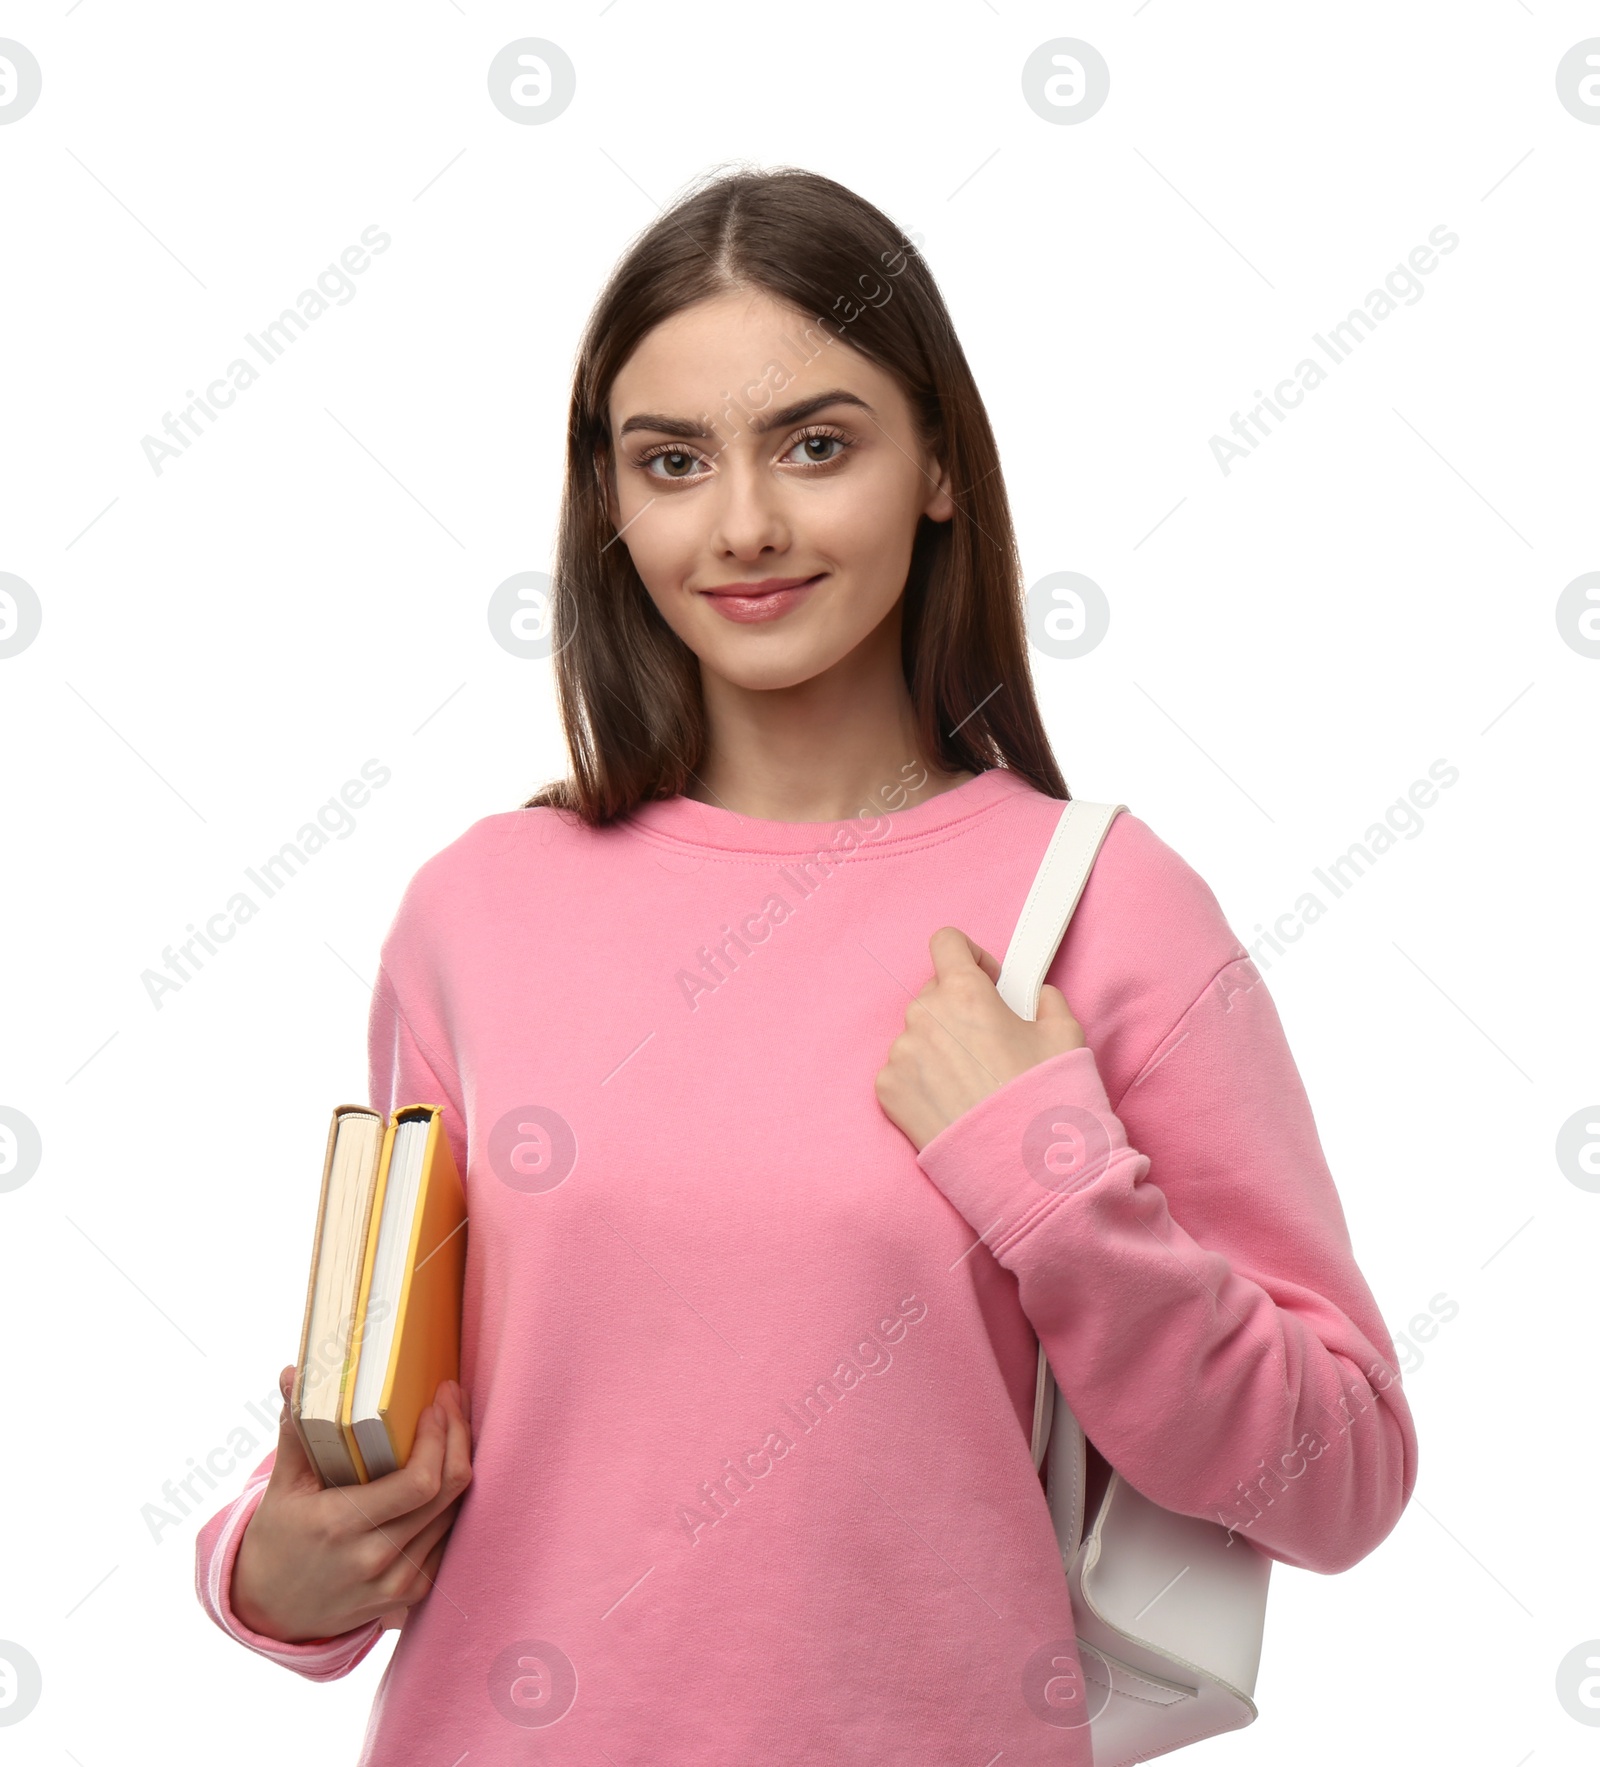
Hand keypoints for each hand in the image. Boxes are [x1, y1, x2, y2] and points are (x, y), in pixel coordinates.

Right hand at [231, 1363, 473, 1643]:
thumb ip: (295, 1430)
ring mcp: (398, 1582)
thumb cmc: (277, 1541)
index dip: (439, 1438)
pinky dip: (449, 1501)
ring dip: (458, 1464)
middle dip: (458, 1436)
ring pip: (454, 1513)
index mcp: (343, 1527)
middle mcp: (376, 1558)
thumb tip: (294, 1374)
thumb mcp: (282, 1487)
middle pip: (448, 1491)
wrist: (270, 1613)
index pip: (419, 1483)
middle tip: (451, 1399)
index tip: (435, 1402)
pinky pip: (448, 1538)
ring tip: (451, 1424)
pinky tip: (443, 1469)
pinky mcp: (411, 1595)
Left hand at [875, 926, 1086, 1153]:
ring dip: (941, 1046)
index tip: (988, 980)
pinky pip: (902, 1070)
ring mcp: (900, 1055)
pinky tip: (954, 1103)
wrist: (1024, 1170)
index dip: (970, 957)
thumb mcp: (1065, 1035)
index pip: (947, 942)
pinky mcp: (887, 1091)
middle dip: (959, 1009)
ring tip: (974, 1084)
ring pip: (918, 1034)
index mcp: (965, 994)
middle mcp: (924, 1017)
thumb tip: (1035, 995)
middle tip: (990, 1043)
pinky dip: (923, 1080)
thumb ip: (1045, 999)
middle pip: (934, 993)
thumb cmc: (1046, 1099)